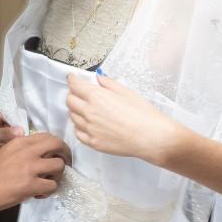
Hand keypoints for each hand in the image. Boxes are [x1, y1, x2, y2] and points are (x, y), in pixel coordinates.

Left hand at [0, 92, 21, 156]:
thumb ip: (3, 134)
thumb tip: (23, 131)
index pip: (12, 119)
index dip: (19, 130)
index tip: (26, 143)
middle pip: (8, 127)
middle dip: (12, 138)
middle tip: (20, 151)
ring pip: (2, 134)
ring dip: (6, 143)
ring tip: (13, 154)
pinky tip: (3, 155)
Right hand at [0, 132, 70, 213]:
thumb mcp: (5, 152)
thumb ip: (22, 150)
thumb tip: (40, 155)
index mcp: (20, 141)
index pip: (48, 136)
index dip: (57, 145)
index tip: (57, 154)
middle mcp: (27, 151)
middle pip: (59, 145)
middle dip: (65, 155)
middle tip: (63, 165)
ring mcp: (30, 168)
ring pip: (59, 166)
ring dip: (57, 176)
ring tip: (46, 182)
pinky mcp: (31, 185)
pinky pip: (53, 186)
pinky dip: (48, 191)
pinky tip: (38, 194)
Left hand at [66, 73, 184, 164]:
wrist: (151, 137)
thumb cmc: (143, 114)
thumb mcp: (126, 92)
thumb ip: (108, 83)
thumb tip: (98, 78)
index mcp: (96, 97)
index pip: (74, 85)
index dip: (72, 80)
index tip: (72, 79)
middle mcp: (89, 112)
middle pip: (69, 101)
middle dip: (73, 95)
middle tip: (80, 94)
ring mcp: (90, 129)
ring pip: (72, 117)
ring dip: (76, 111)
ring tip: (87, 109)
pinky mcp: (93, 143)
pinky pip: (78, 133)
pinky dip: (80, 127)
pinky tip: (89, 125)